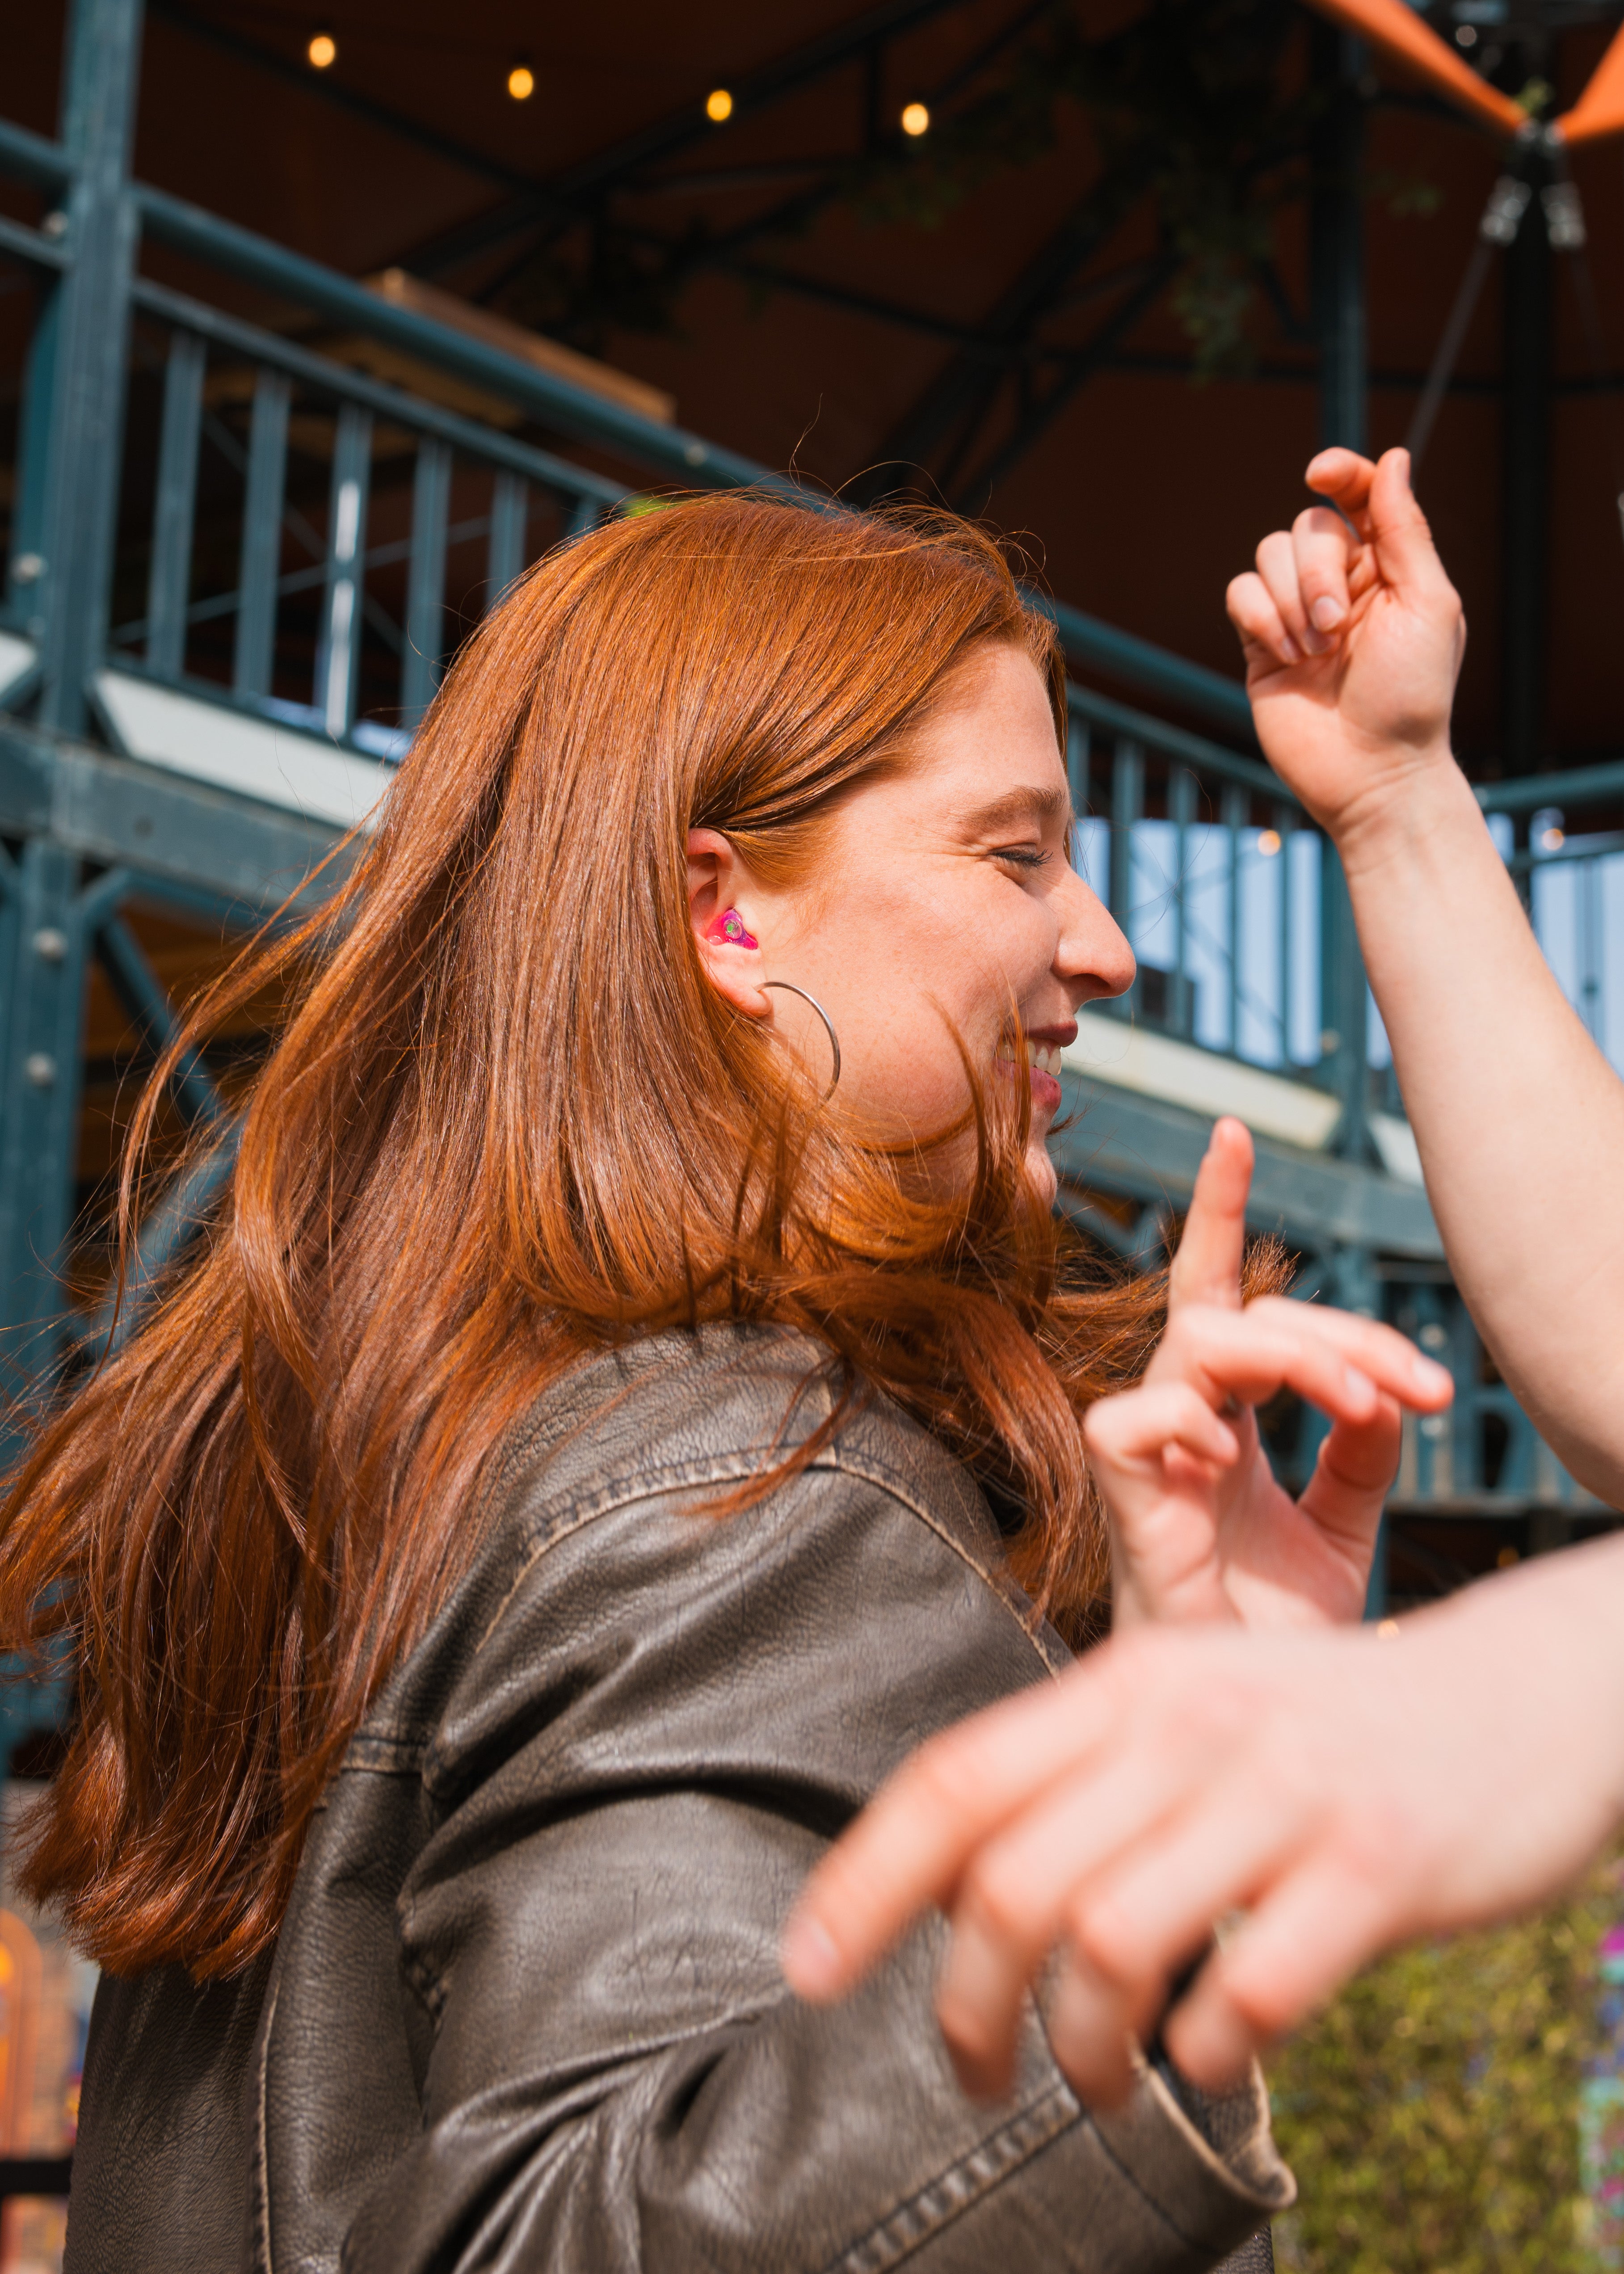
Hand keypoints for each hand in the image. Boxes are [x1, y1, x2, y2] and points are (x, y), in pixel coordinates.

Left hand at [782, 1539, 1623, 2106]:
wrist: (1523, 1695)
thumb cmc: (1322, 1727)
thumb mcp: (1189, 1709)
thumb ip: (1076, 1778)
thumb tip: (937, 1889)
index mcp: (1131, 1681)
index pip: (955, 1781)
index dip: (863, 1882)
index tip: (807, 1973)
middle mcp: (1193, 1723)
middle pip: (1012, 1885)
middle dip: (966, 2010)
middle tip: (975, 2073)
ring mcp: (1287, 1791)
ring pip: (1111, 1945)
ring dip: (1080, 2050)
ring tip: (1097, 2081)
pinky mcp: (1379, 1864)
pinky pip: (1249, 1993)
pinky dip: (1207, 2051)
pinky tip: (1212, 2052)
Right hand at [1097, 1118, 1452, 1630]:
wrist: (1254, 1729)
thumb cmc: (1281, 1637)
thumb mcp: (1346, 1527)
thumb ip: (1359, 1451)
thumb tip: (1384, 1391)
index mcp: (1226, 1423)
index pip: (1216, 1293)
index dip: (1217, 1210)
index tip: (1233, 1132)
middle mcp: (1182, 1426)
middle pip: (1232, 1314)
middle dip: (1334, 1330)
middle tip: (1412, 1387)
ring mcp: (1150, 1460)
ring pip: (1197, 1344)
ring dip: (1294, 1357)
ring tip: (1365, 1408)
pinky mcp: (1125, 1504)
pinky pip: (1130, 1420)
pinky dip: (1188, 1421)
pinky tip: (1236, 1456)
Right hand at [1226, 447, 1466, 848]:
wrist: (1372, 771)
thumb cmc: (1413, 695)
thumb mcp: (1428, 604)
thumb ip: (1406, 530)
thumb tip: (1394, 459)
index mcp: (1388, 567)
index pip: (1359, 495)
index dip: (1340, 473)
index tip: (1321, 474)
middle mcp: (1341, 583)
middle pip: (1307, 526)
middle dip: (1316, 570)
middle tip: (1336, 627)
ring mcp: (1297, 612)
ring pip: (1268, 554)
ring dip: (1291, 600)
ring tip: (1316, 651)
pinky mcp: (1259, 644)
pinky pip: (1240, 594)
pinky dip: (1261, 617)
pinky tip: (1288, 657)